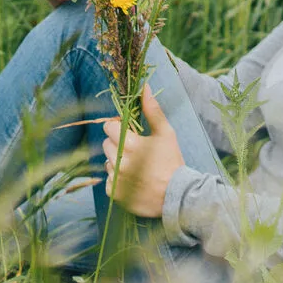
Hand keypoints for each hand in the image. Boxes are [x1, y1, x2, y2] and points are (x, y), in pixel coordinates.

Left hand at [101, 85, 184, 217]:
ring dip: (118, 162)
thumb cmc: (172, 161)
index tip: (130, 133)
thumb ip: (152, 110)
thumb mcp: (166, 133)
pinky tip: (133, 180)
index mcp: (130, 144)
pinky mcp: (114, 193)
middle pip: (106, 144)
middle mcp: (119, 161)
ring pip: (107, 162)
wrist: (176, 196)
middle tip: (136, 151)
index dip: (119, 128)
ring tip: (136, 167)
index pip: (109, 127)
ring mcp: (116, 178)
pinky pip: (108, 180)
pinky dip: (118, 179)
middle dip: (118, 144)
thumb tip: (143, 87)